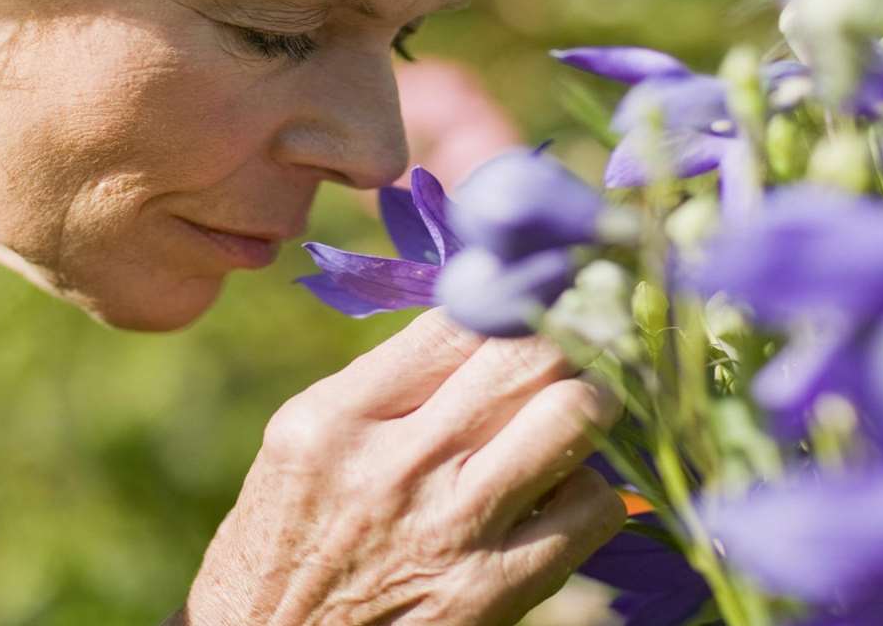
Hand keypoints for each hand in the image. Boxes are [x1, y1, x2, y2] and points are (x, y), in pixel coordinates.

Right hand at [177, 309, 623, 624]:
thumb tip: (485, 320)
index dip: (514, 296)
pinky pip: (593, 508)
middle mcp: (394, 465)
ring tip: (579, 405)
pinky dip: (592, 491)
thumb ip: (386, 384)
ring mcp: (449, 529)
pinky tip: (562, 492)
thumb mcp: (305, 444)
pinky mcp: (493, 590)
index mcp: (337, 418)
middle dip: (567, 335)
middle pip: (526, 354)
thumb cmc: (289, 539)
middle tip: (584, 332)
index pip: (458, 321)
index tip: (538, 292)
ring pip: (573, 416)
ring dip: (591, 402)